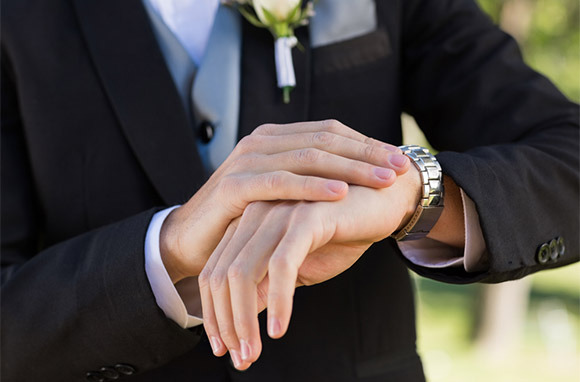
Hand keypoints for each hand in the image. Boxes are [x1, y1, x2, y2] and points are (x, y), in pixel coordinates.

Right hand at [160, 120, 410, 282]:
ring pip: (307, 157)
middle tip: (401, 168)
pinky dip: (311, 186)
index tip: (399, 159)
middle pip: (324, 140)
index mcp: (275, 138)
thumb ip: (309, 180)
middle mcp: (261, 142)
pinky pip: (279, 182)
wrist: (192, 240)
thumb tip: (355, 179)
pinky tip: (341, 192)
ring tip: (383, 180)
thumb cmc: (244, 220)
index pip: (329, 132)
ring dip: (349, 168)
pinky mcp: (233, 186)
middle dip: (367, 154)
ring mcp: (245, 160)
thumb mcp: (281, 195)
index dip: (366, 143)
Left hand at [199, 167, 421, 369]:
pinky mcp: (306, 217)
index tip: (222, 348)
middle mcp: (256, 215)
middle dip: (225, 323)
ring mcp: (278, 213)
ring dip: (244, 319)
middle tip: (239, 359)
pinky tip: (279, 329)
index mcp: (248, 224)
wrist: (385, 200)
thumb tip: (241, 319)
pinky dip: (278, 301)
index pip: (213, 272)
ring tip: (252, 353)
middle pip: (221, 275)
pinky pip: (282, 265)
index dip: (213, 314)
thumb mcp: (297, 265)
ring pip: (243, 272)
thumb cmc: (342, 233)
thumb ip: (266, 285)